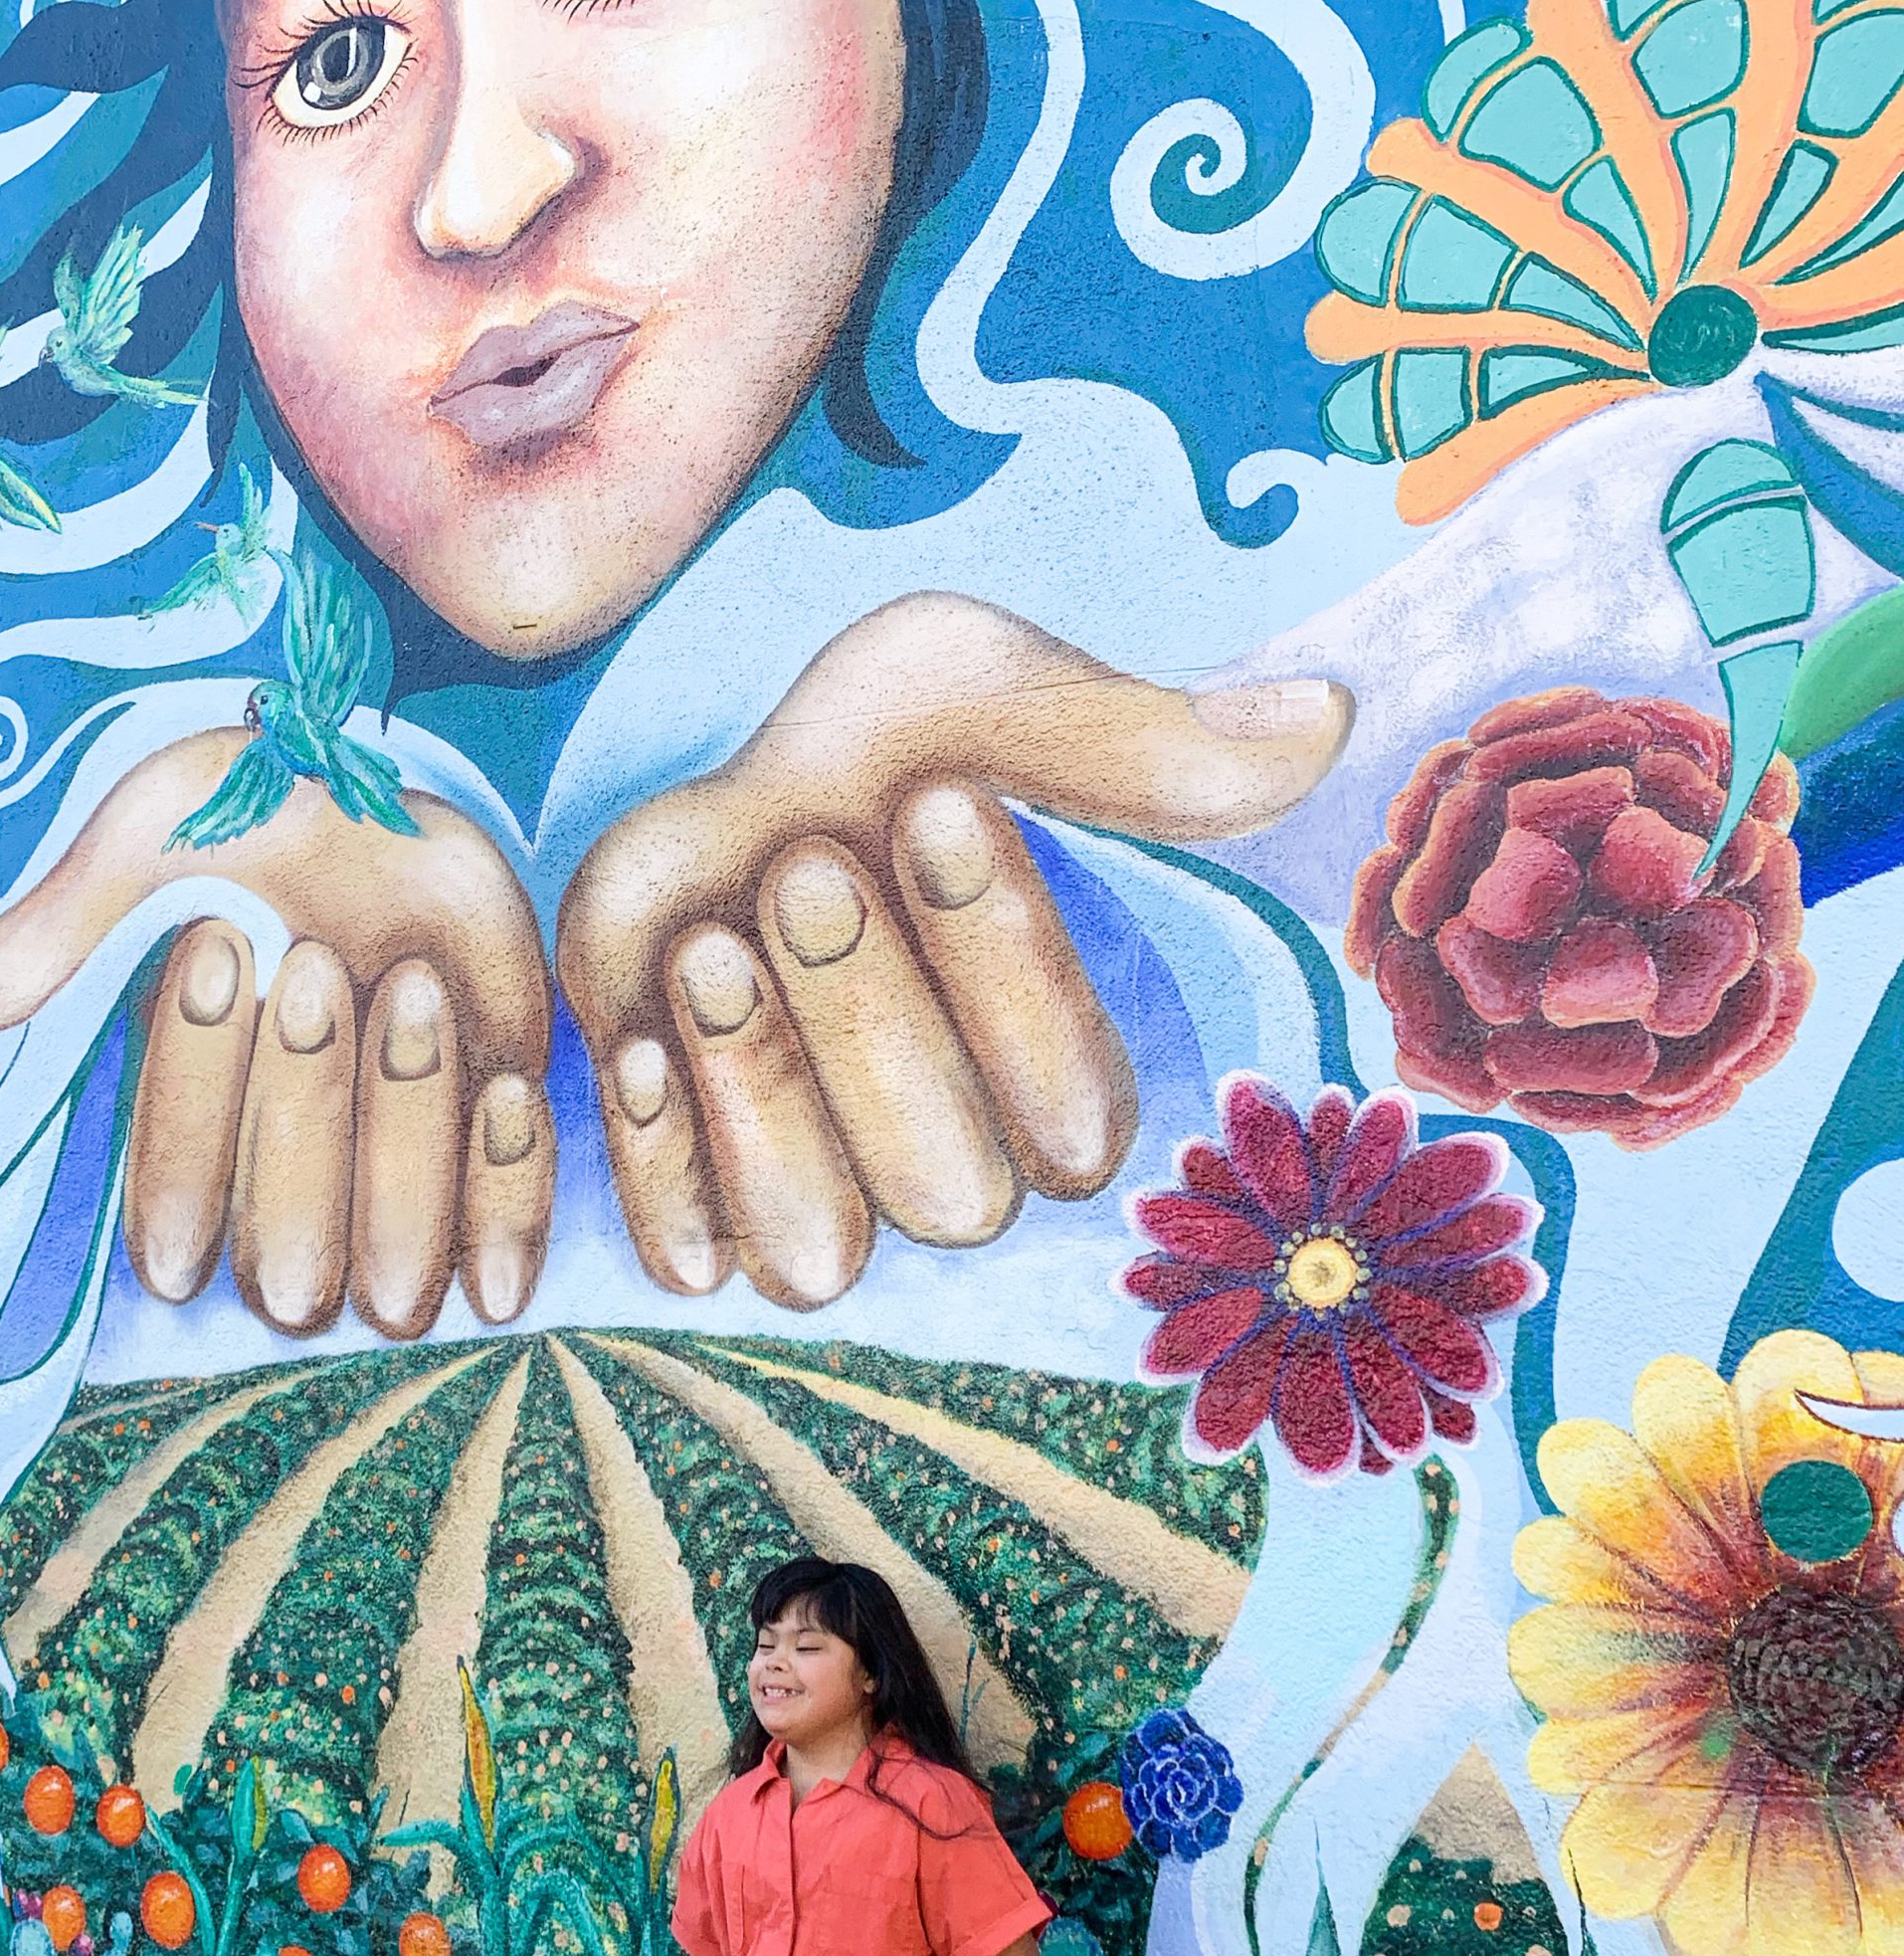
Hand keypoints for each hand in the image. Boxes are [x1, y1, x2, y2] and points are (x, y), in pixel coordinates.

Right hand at [0, 730, 551, 1339]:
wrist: (403, 786)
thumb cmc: (258, 814)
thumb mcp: (156, 838)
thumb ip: (64, 925)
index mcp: (187, 1145)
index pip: (171, 1222)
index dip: (191, 1114)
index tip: (212, 953)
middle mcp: (287, 1196)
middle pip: (288, 1271)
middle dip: (300, 1116)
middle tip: (310, 963)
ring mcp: (396, 1188)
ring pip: (397, 1275)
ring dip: (403, 1137)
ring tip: (404, 983)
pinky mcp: (493, 1155)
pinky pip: (506, 1229)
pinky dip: (506, 1180)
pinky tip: (501, 1084)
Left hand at [556, 593, 1349, 1306]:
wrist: (699, 775)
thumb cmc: (869, 747)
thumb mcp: (983, 698)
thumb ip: (1129, 740)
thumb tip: (1318, 722)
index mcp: (1049, 1078)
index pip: (1077, 1117)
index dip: (1009, 973)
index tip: (935, 803)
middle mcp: (945, 1163)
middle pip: (951, 1197)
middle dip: (874, 1029)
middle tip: (808, 866)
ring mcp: (813, 1194)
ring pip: (819, 1257)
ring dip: (765, 1103)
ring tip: (709, 949)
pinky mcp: (689, 1193)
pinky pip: (684, 1246)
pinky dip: (658, 1154)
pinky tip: (638, 1035)